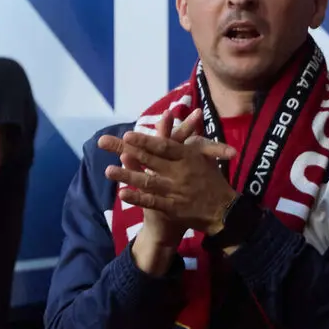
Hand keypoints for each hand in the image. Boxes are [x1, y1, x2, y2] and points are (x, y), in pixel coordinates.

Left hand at [99, 109, 237, 234]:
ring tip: (107, 170)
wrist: (224, 210)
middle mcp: (180, 171)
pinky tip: (122, 194)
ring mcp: (176, 190)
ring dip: (127, 175)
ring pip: (147, 181)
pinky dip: (137, 198)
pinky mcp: (173, 207)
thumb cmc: (210, 179)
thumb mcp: (202, 156)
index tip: (126, 135)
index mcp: (187, 156)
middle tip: (104, 142)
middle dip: (125, 150)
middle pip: (149, 158)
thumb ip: (183, 141)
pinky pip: (152, 202)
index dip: (145, 140)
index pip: (163, 146)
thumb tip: (167, 119)